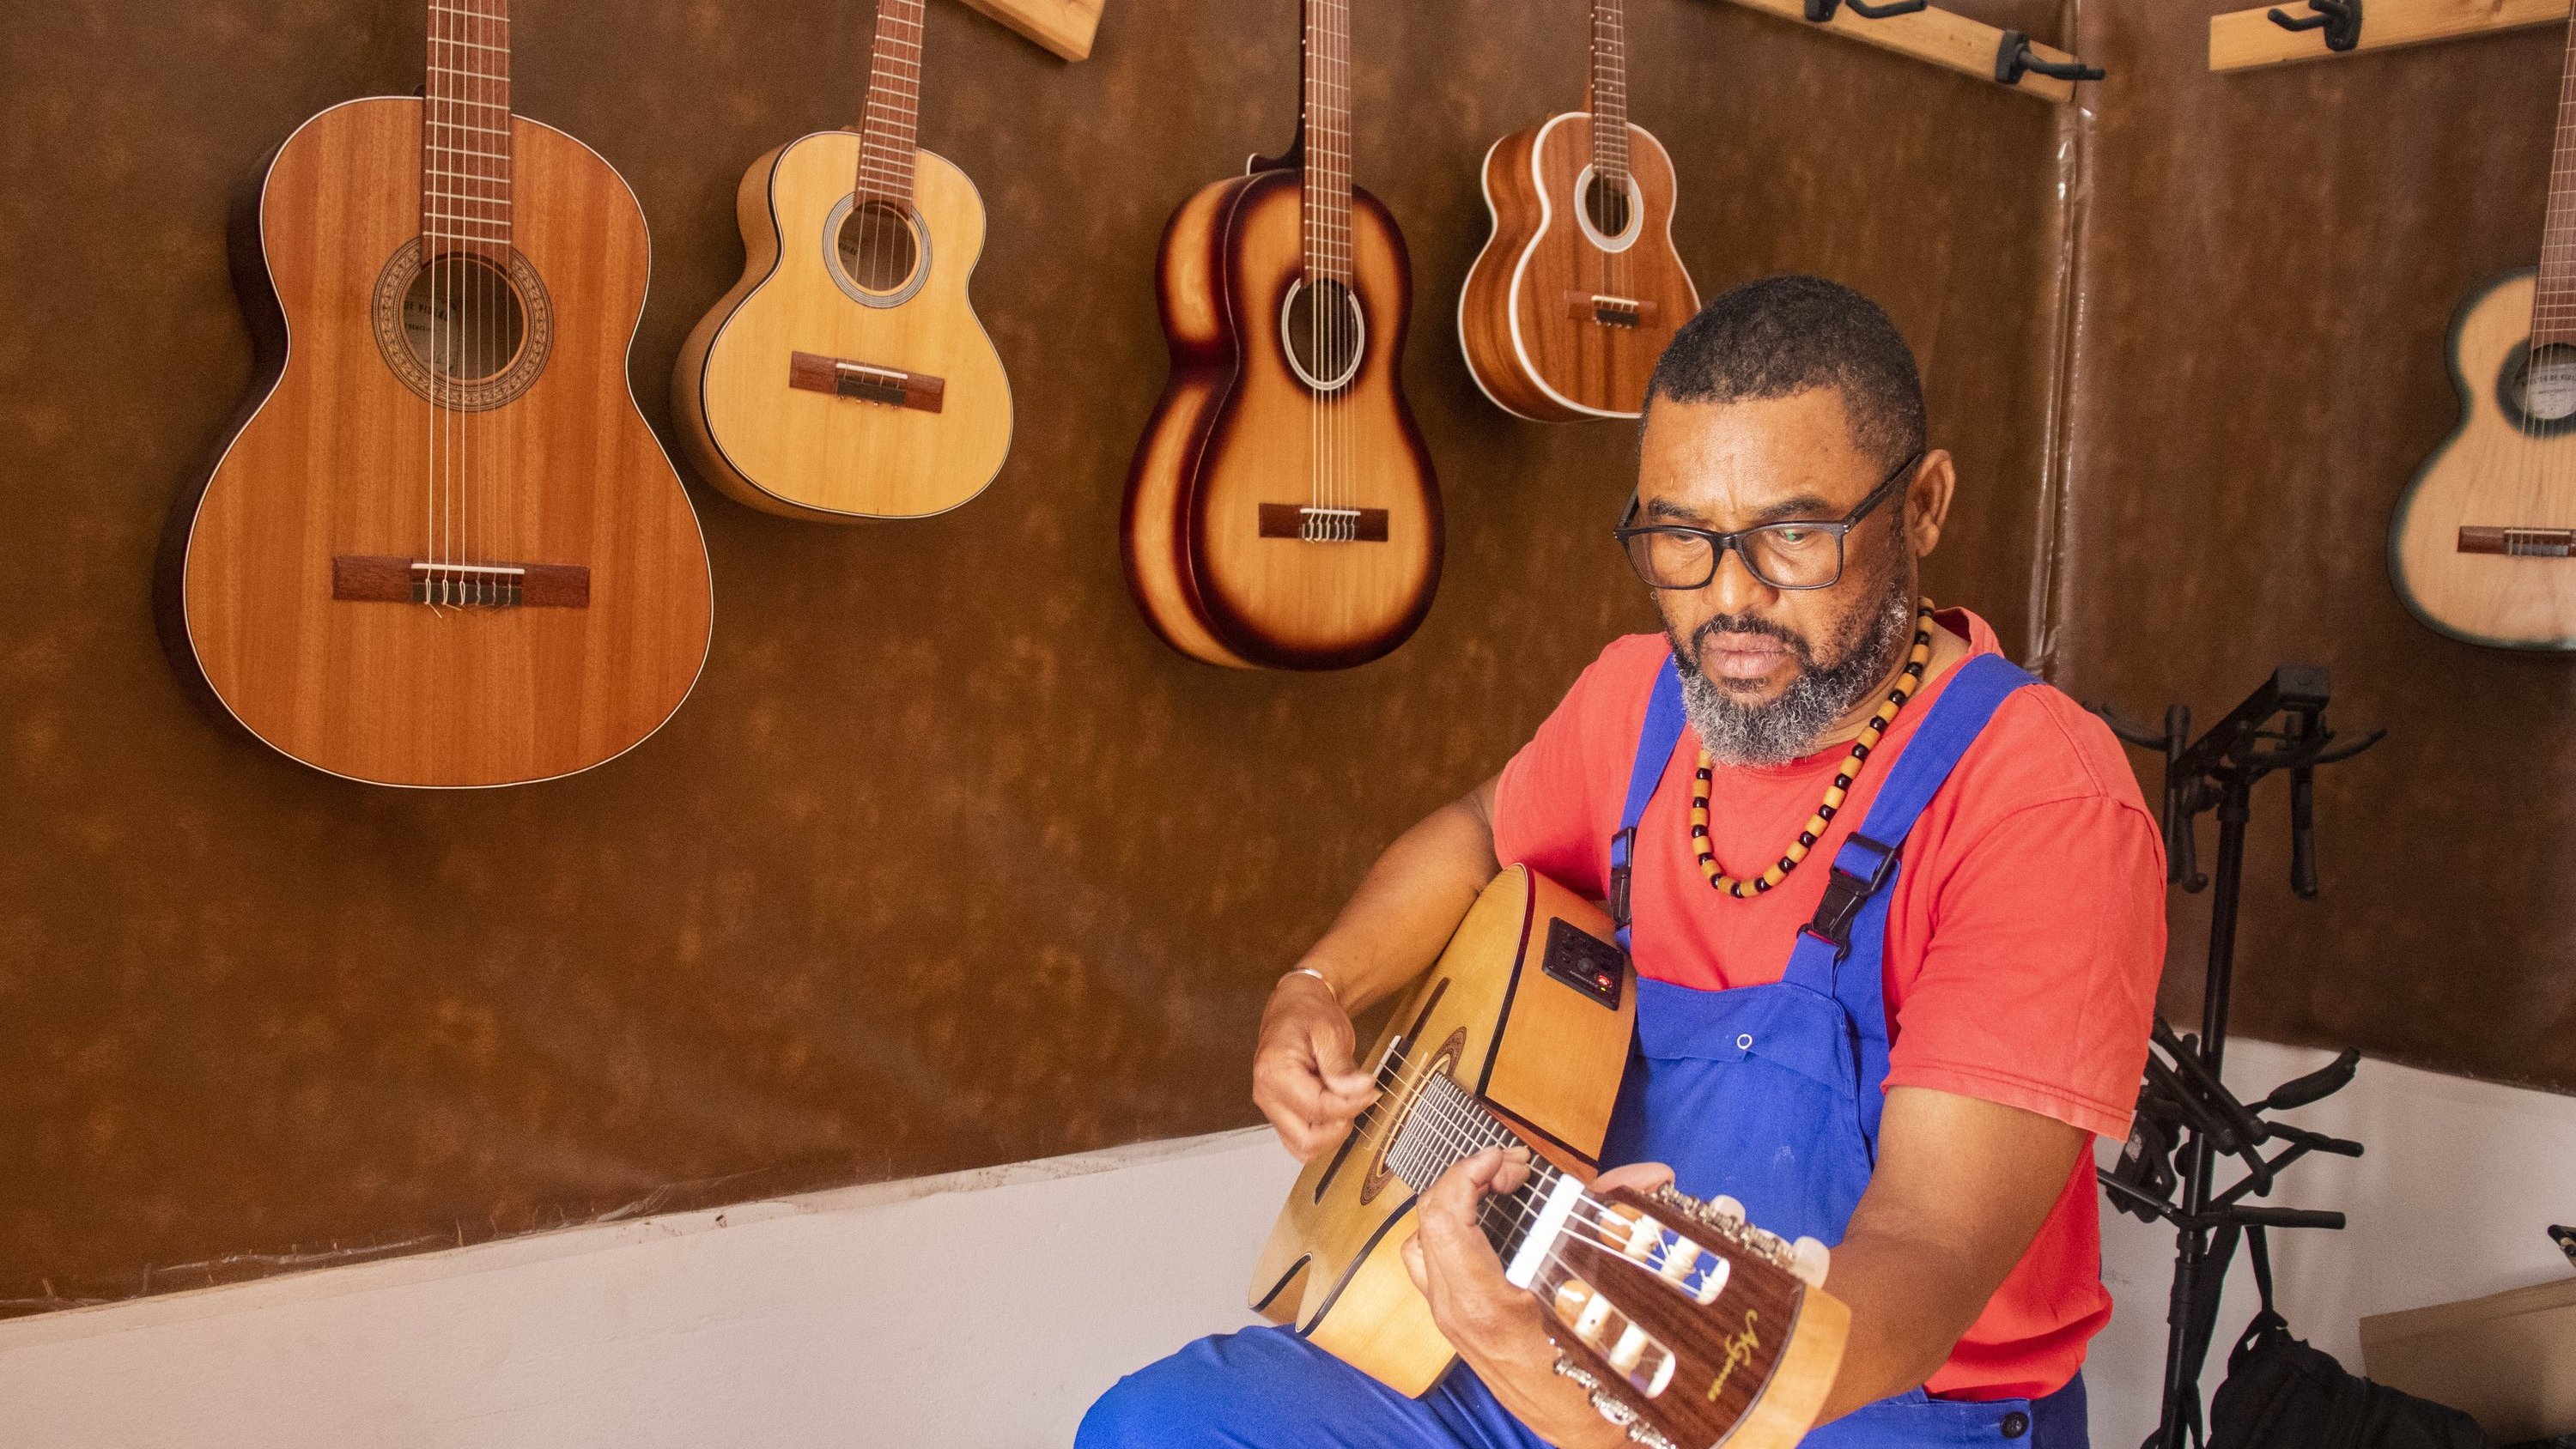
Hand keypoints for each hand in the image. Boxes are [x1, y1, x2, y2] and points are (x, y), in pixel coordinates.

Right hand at [1251, 970, 1378, 1159]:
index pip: (1317, 1108)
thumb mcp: (1330, 1032)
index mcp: (1274, 1071)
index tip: (1370, 1091)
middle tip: (1356, 1099)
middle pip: (1307, 1139)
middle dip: (1339, 1126)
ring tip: (1343, 1102)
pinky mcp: (1278, 1113)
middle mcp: (1265, 1093)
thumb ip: (1342, 1067)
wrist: (1295, 1007)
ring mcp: (1270, 1106)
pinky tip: (1334, 1110)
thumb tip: (1361, 1090)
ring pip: (1303, 1147)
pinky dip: (1322, 1135)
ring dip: (1331, 1134)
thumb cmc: (1308, 1015)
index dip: (1350, 1105)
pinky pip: (1300, 1142)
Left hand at [1401, 1150, 1678, 1448]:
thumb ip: (1622, 1221)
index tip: (1506, 1158)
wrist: (1586, 1431)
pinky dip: (1455, 1233)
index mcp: (1483, 1302)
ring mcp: (1449, 1320)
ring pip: (1423, 1242)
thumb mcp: (1610, 1293)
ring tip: (1501, 1193)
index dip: (1469, 1171)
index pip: (1444, 1215)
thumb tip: (1652, 1177)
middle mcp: (1455, 1310)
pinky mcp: (1455, 1326)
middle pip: (1429, 1218)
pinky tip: (1496, 1227)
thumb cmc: (1598, 1375)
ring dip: (1456, 1205)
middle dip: (1469, 1179)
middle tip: (1515, 1172)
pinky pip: (1433, 1266)